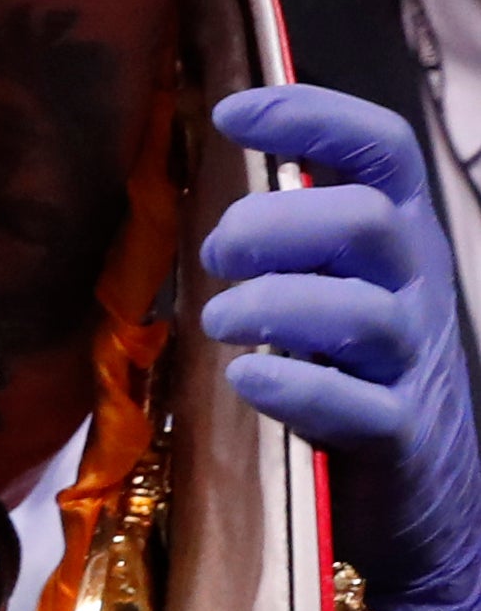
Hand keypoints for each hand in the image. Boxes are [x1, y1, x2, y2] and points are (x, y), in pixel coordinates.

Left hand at [201, 86, 480, 610]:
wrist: (418, 498)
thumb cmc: (349, 373)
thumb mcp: (323, 287)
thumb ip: (282, 235)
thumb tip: (193, 175)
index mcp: (394, 238)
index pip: (380, 149)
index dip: (313, 116)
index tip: (231, 112)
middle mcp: (414, 288)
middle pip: (365, 221)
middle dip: (275, 221)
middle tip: (214, 252)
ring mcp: (412, 364)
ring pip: (363, 311)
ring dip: (273, 303)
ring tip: (219, 321)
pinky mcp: (398, 436)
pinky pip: (356, 405)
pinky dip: (294, 386)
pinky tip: (247, 378)